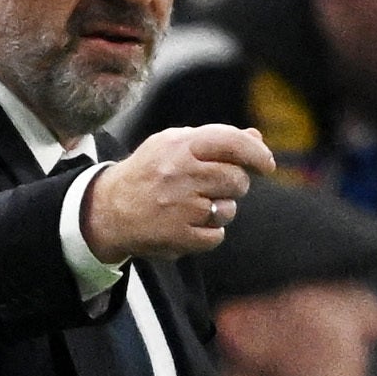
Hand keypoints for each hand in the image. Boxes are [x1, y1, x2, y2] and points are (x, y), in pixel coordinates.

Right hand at [81, 124, 274, 262]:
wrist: (109, 209)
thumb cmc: (151, 173)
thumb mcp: (175, 146)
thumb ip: (216, 141)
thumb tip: (256, 139)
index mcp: (179, 145)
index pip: (231, 142)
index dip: (256, 153)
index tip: (267, 165)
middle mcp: (180, 173)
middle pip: (236, 179)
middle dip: (234, 185)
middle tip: (214, 187)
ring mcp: (180, 206)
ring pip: (229, 210)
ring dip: (220, 210)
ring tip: (194, 206)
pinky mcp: (179, 236)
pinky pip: (217, 236)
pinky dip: (209, 233)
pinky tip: (188, 224)